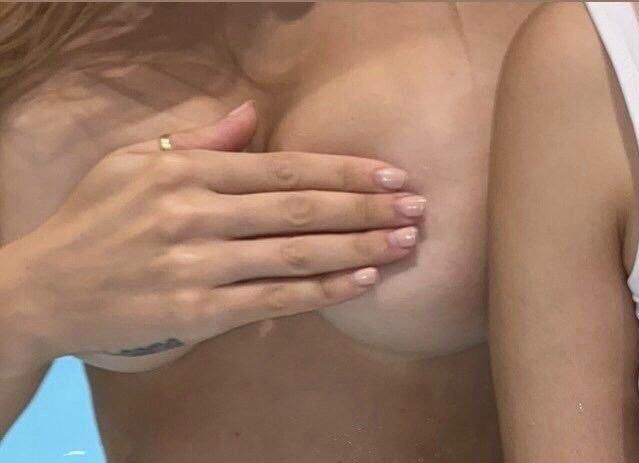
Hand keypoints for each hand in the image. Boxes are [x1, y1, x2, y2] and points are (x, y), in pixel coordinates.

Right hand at [2, 102, 423, 370]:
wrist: (43, 289)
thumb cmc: (91, 220)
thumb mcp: (132, 163)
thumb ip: (196, 139)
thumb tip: (250, 115)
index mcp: (185, 172)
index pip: (282, 166)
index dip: (343, 170)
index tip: (390, 173)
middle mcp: (196, 214)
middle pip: (300, 208)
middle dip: (365, 206)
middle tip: (417, 206)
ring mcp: (197, 265)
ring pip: (294, 254)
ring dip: (357, 247)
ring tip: (404, 243)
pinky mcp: (195, 312)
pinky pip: (271, 300)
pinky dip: (321, 291)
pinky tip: (360, 281)